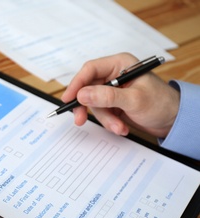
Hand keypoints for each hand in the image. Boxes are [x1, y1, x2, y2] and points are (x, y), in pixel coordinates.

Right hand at [61, 53, 179, 137]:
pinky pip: (101, 112)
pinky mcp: (113, 103)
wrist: (174, 121)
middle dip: (87, 107)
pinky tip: (121, 127)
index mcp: (119, 64)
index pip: (90, 70)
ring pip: (94, 104)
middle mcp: (114, 75)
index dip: (76, 84)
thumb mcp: (133, 100)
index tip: (68, 99)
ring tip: (119, 127)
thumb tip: (82, 95)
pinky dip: (109, 122)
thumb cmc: (161, 104)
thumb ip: (107, 97)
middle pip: (88, 88)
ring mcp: (113, 90)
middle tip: (80, 119)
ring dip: (105, 119)